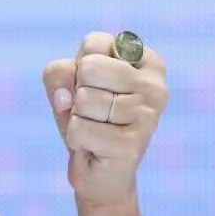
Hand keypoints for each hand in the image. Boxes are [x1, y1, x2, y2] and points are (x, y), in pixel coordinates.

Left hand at [42, 32, 168, 210]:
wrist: (99, 172)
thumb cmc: (87, 119)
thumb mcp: (68, 86)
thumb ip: (59, 72)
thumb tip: (67, 96)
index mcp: (147, 61)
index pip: (94, 42)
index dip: (79, 66)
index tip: (95, 86)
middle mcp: (155, 86)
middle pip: (89, 68)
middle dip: (78, 92)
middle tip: (92, 111)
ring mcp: (148, 115)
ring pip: (84, 99)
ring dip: (77, 117)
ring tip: (95, 129)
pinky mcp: (132, 145)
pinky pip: (80, 128)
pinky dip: (76, 139)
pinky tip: (95, 147)